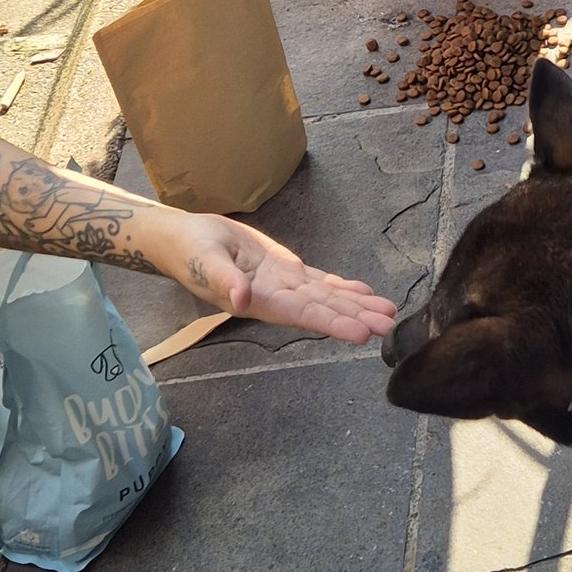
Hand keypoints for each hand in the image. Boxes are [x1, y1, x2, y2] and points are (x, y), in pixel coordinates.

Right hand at [140, 207, 396, 345]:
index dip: (332, 323)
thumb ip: (223, 281)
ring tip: (387, 312)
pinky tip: (363, 292)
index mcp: (260, 300)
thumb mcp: (203, 261)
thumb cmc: (188, 251)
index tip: (361, 333)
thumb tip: (241, 300)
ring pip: (326, 297)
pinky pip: (318, 281)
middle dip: (355, 317)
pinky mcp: (285, 270)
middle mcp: (277, 298)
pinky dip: (342, 287)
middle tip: (389, 325)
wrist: (183, 238)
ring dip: (356, 304)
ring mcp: (283, 285)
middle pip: (323, 309)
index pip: (303, 314)